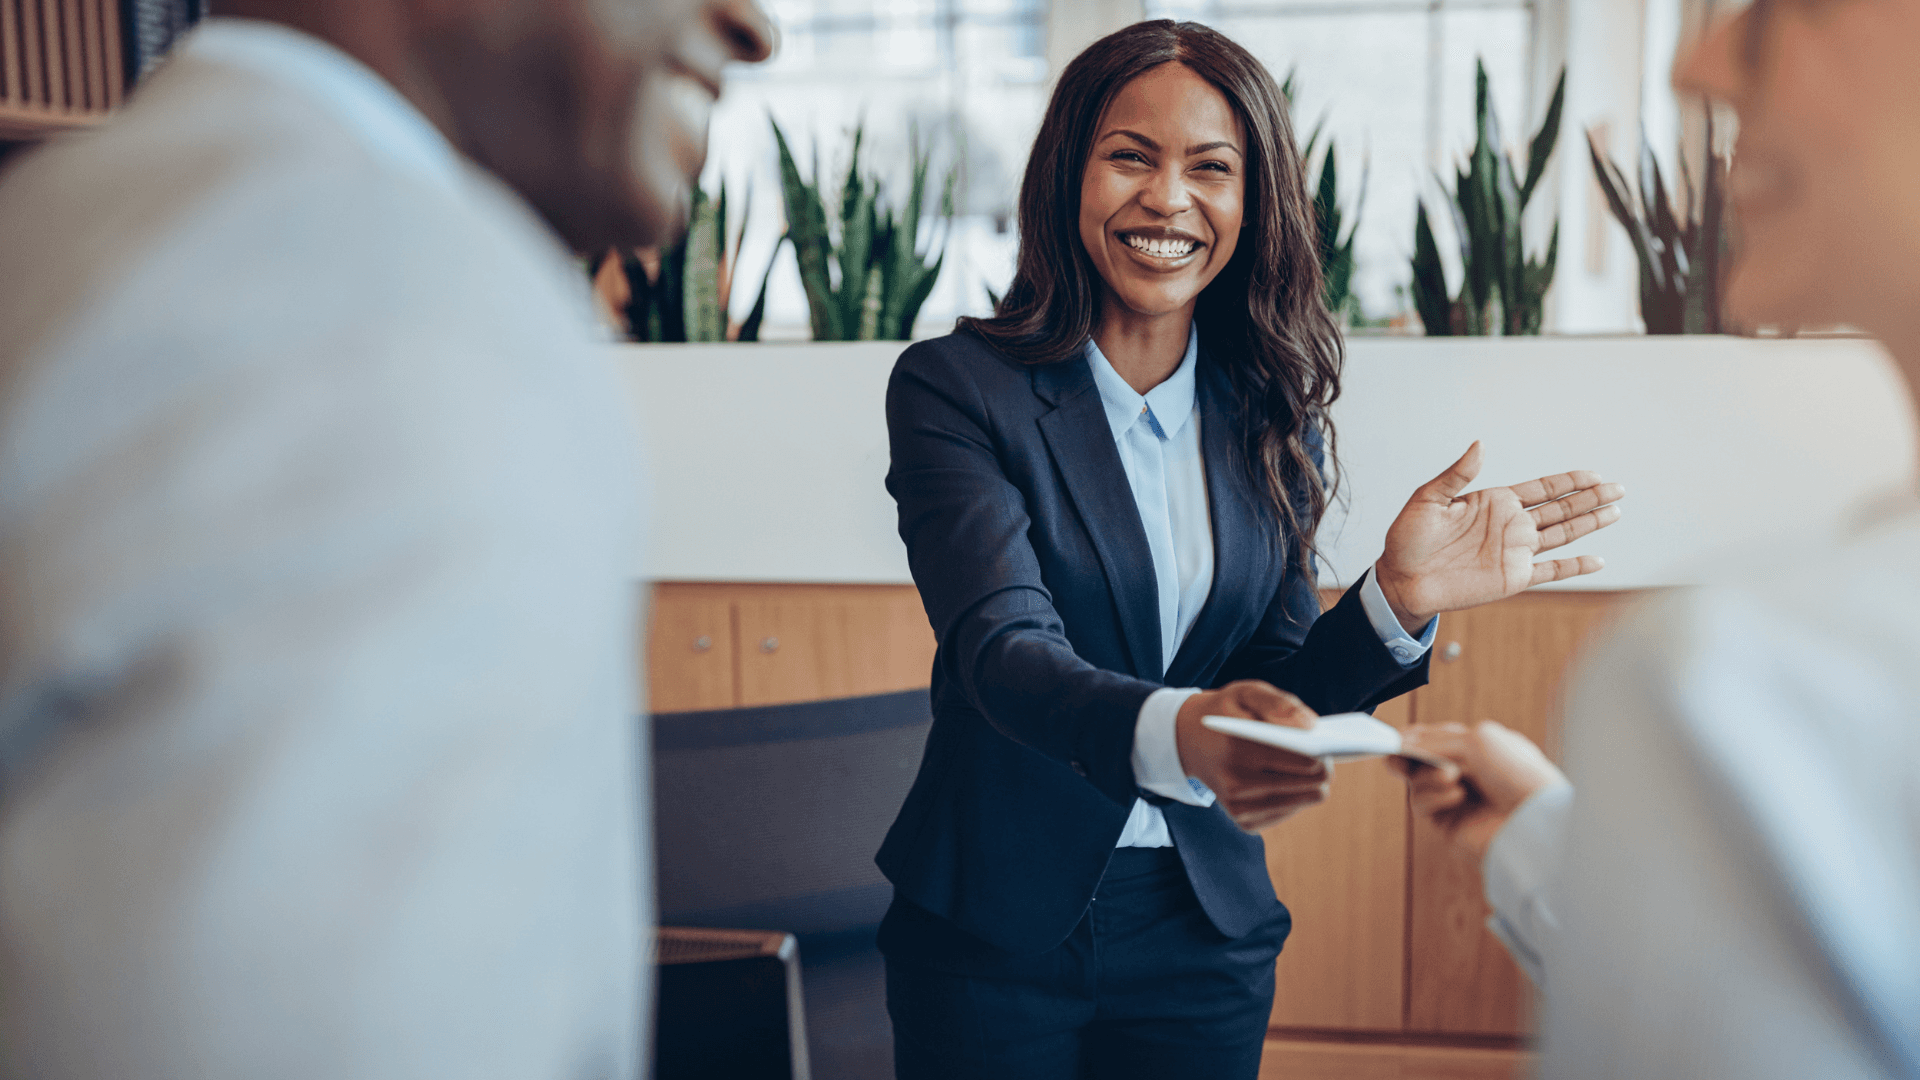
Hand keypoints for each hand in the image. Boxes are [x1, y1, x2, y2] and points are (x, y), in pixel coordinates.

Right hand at [1175, 681, 1329, 832]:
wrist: (1188, 741)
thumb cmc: (1227, 712)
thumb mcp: (1246, 692)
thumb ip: (1279, 703)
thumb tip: (1311, 726)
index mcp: (1238, 748)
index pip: (1306, 762)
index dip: (1323, 751)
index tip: (1322, 741)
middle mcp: (1237, 784)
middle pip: (1313, 786)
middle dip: (1323, 766)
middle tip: (1319, 751)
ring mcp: (1240, 808)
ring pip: (1307, 799)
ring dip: (1310, 782)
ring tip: (1301, 762)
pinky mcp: (1245, 822)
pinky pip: (1292, 810)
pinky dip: (1294, 794)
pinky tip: (1282, 778)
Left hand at [1375, 442, 1623, 629]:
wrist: (1401, 579)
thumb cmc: (1408, 539)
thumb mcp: (1427, 499)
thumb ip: (1456, 475)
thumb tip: (1480, 445)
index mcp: (1493, 503)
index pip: (1541, 488)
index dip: (1568, 481)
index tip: (1594, 473)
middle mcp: (1510, 526)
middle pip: (1560, 509)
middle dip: (1590, 498)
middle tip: (1618, 487)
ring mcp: (1514, 552)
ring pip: (1563, 535)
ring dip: (1590, 524)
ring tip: (1616, 511)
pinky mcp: (1513, 578)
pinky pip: (1551, 571)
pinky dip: (1574, 567)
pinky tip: (1597, 560)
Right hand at [1390, 720, 1567, 861]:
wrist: (1535, 822)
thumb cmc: (1519, 775)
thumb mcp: (1477, 740)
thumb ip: (1436, 740)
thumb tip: (1404, 745)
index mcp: (1481, 747)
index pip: (1437, 737)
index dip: (1416, 736)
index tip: (1399, 737)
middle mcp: (1468, 772)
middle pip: (1420, 759)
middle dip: (1409, 755)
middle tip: (1399, 754)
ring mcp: (1458, 798)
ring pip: (1417, 781)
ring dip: (1428, 775)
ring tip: (1451, 776)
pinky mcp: (1448, 823)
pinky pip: (1421, 804)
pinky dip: (1433, 796)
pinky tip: (1457, 795)